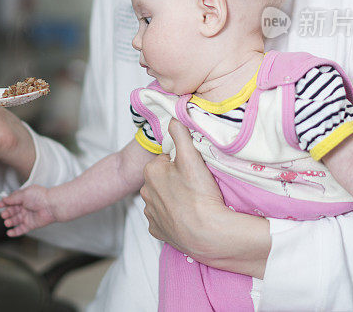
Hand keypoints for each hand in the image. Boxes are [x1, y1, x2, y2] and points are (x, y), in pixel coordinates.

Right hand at [0, 185, 57, 235]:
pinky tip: (9, 233)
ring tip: (7, 222)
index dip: (6, 203)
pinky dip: (15, 232)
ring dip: (10, 222)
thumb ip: (13, 198)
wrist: (51, 206)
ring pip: (16, 220)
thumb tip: (5, 199)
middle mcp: (26, 207)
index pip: (12, 200)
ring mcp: (28, 216)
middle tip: (4, 215)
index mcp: (24, 198)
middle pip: (13, 211)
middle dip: (7, 213)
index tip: (0, 205)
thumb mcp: (24, 194)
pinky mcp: (31, 224)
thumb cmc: (40, 197)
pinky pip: (21, 229)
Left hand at [140, 119, 270, 277]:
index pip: (166, 160)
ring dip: (174, 198)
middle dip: (176, 179)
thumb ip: (180, 133)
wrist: (207, 233)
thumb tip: (173, 118)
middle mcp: (145, 192)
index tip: (194, 170)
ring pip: (163, 198)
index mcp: (150, 171)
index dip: (181, 163)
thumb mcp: (191, 156)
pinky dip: (173, 217)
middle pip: (163, 178)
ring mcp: (151, 213)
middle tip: (195, 186)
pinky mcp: (157, 231)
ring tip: (193, 202)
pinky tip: (186, 216)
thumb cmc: (199, 194)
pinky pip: (164, 218)